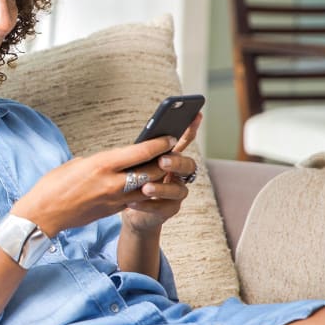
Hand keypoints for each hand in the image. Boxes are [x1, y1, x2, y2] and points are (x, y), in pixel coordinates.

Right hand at [11, 135, 175, 236]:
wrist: (43, 215)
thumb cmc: (52, 186)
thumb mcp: (76, 164)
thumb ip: (99, 161)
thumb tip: (113, 161)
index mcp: (101, 165)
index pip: (140, 152)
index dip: (159, 144)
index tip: (169, 137)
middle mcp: (112, 182)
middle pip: (151, 170)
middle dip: (164, 161)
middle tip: (171, 153)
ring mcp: (114, 199)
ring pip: (149, 188)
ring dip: (158, 178)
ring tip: (164, 169)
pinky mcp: (113, 211)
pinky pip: (136, 200)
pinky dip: (144, 191)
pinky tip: (147, 185)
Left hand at [122, 113, 201, 232]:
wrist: (129, 207)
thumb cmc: (132, 179)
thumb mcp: (134, 162)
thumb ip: (142, 152)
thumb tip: (144, 139)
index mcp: (171, 158)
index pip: (184, 141)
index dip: (191, 129)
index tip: (195, 115)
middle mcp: (179, 174)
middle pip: (188, 165)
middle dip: (176, 162)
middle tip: (162, 161)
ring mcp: (176, 192)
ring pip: (178, 190)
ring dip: (161, 188)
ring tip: (145, 188)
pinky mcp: (169, 209)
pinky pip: (162, 207)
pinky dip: (147, 205)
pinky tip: (133, 202)